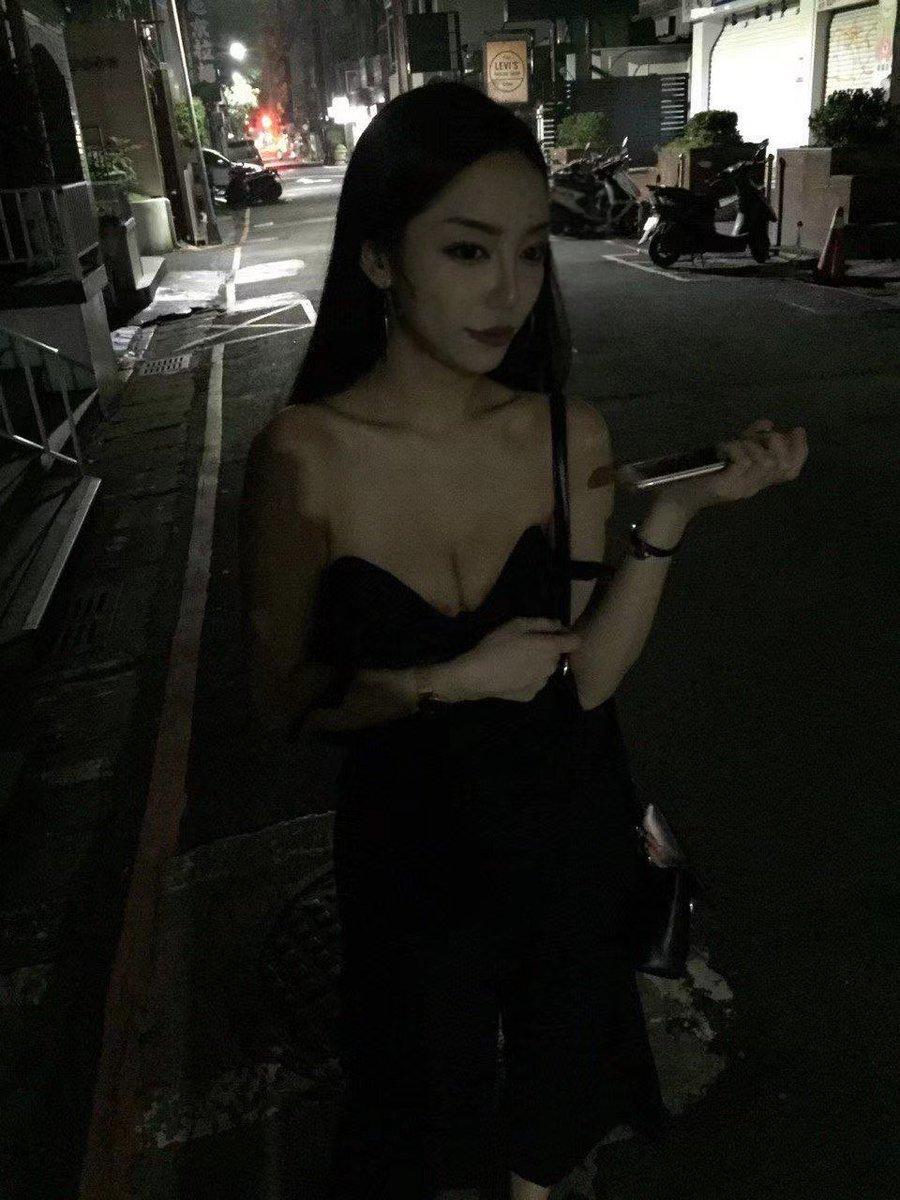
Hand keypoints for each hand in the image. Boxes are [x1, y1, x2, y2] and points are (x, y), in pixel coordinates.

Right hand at [446, 617, 581, 702]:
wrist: (477, 675)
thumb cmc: (497, 645)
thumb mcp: (517, 624)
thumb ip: (542, 623)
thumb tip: (558, 625)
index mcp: (550, 648)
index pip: (575, 641)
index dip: (566, 635)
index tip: (553, 632)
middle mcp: (551, 667)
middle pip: (557, 655)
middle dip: (547, 648)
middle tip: (526, 644)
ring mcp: (542, 683)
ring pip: (546, 669)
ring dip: (538, 663)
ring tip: (517, 660)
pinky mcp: (531, 695)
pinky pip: (535, 682)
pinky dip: (528, 677)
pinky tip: (512, 675)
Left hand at [658, 419, 808, 514]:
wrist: (676, 498)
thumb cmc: (701, 476)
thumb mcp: (730, 455)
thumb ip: (750, 440)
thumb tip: (768, 423)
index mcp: (756, 481)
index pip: (790, 471)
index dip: (800, 450)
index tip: (798, 431)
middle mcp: (752, 487)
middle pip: (782, 466)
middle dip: (778, 443)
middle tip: (763, 434)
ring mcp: (740, 488)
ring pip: (764, 462)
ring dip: (753, 445)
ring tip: (738, 442)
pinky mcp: (725, 486)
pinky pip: (743, 461)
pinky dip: (737, 448)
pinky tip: (725, 447)